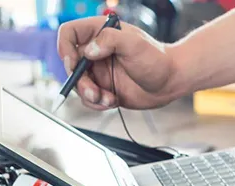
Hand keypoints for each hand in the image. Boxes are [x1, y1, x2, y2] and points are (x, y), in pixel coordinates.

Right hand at [57, 17, 178, 109]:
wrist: (170, 82)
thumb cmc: (157, 59)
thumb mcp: (134, 45)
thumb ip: (110, 41)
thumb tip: (89, 50)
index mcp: (100, 33)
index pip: (69, 34)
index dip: (65, 49)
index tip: (74, 65)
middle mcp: (96, 51)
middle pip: (70, 65)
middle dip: (79, 82)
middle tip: (93, 92)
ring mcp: (99, 71)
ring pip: (78, 85)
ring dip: (89, 96)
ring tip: (107, 99)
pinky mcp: (103, 88)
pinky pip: (89, 99)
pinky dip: (97, 104)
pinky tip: (112, 101)